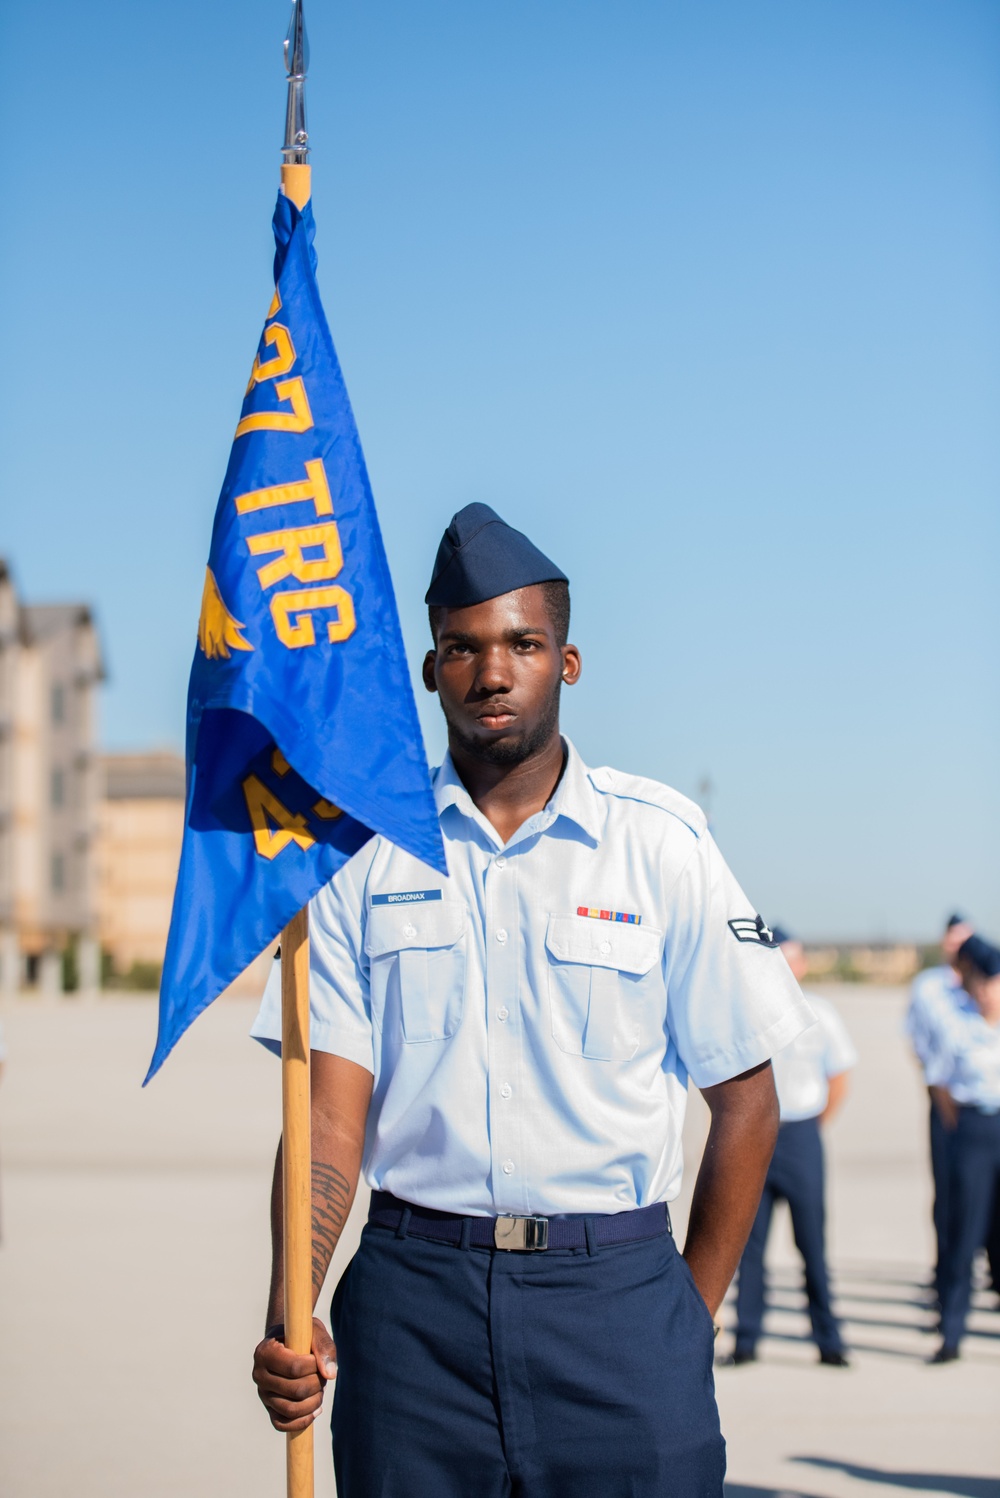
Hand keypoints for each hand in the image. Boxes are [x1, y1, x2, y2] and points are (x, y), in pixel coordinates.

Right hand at [252, 1317, 337, 1431]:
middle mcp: (259, 1375)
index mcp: (265, 1352)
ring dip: (314, 1402)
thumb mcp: (313, 1330)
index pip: (295, 1368)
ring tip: (320, 1390)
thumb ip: (324, 1347)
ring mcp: (263, 1394)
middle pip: (296, 1390)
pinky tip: (316, 1409)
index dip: (314, 1366)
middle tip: (322, 1376)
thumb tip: (330, 1375)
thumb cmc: (300, 1334)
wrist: (286, 1343)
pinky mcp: (269, 1408)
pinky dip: (303, 1421)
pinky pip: (282, 1424)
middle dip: (317, 1384)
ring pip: (291, 1410)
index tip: (318, 1359)